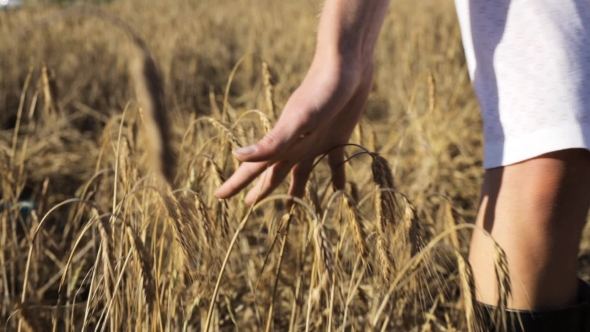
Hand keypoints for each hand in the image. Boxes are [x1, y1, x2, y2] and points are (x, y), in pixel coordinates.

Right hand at [214, 55, 373, 204]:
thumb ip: (272, 141)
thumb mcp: (298, 120)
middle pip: (273, 173)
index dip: (235, 184)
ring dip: (294, 189)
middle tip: (248, 206)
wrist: (347, 65)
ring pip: (301, 172)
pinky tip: (339, 189)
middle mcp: (294, 145)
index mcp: (281, 143)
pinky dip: (336, 178)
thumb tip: (236, 156)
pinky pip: (335, 164)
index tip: (218, 197)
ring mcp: (315, 141)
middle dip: (260, 190)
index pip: (252, 169)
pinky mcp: (337, 137)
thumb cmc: (321, 91)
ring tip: (291, 206)